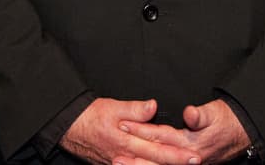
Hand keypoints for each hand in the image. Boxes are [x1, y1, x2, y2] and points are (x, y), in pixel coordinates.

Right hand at [62, 98, 200, 164]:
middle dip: (175, 164)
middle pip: (155, 163)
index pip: (158, 149)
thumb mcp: (112, 107)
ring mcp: (119, 163)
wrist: (69, 128)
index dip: (177, 153)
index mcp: (127, 141)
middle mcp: (125, 156)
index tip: (192, 155)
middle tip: (195, 162)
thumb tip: (153, 106)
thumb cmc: (90, 116)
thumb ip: (134, 109)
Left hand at [119, 99, 249, 163]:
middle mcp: (188, 157)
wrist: (242, 134)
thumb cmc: (227, 121)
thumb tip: (189, 114)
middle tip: (114, 156)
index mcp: (191, 142)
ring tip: (119, 164)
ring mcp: (188, 164)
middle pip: (155, 157)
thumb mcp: (215, 113)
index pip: (161, 135)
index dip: (141, 129)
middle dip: (134, 157)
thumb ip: (201, 115)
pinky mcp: (187, 164)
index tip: (123, 125)